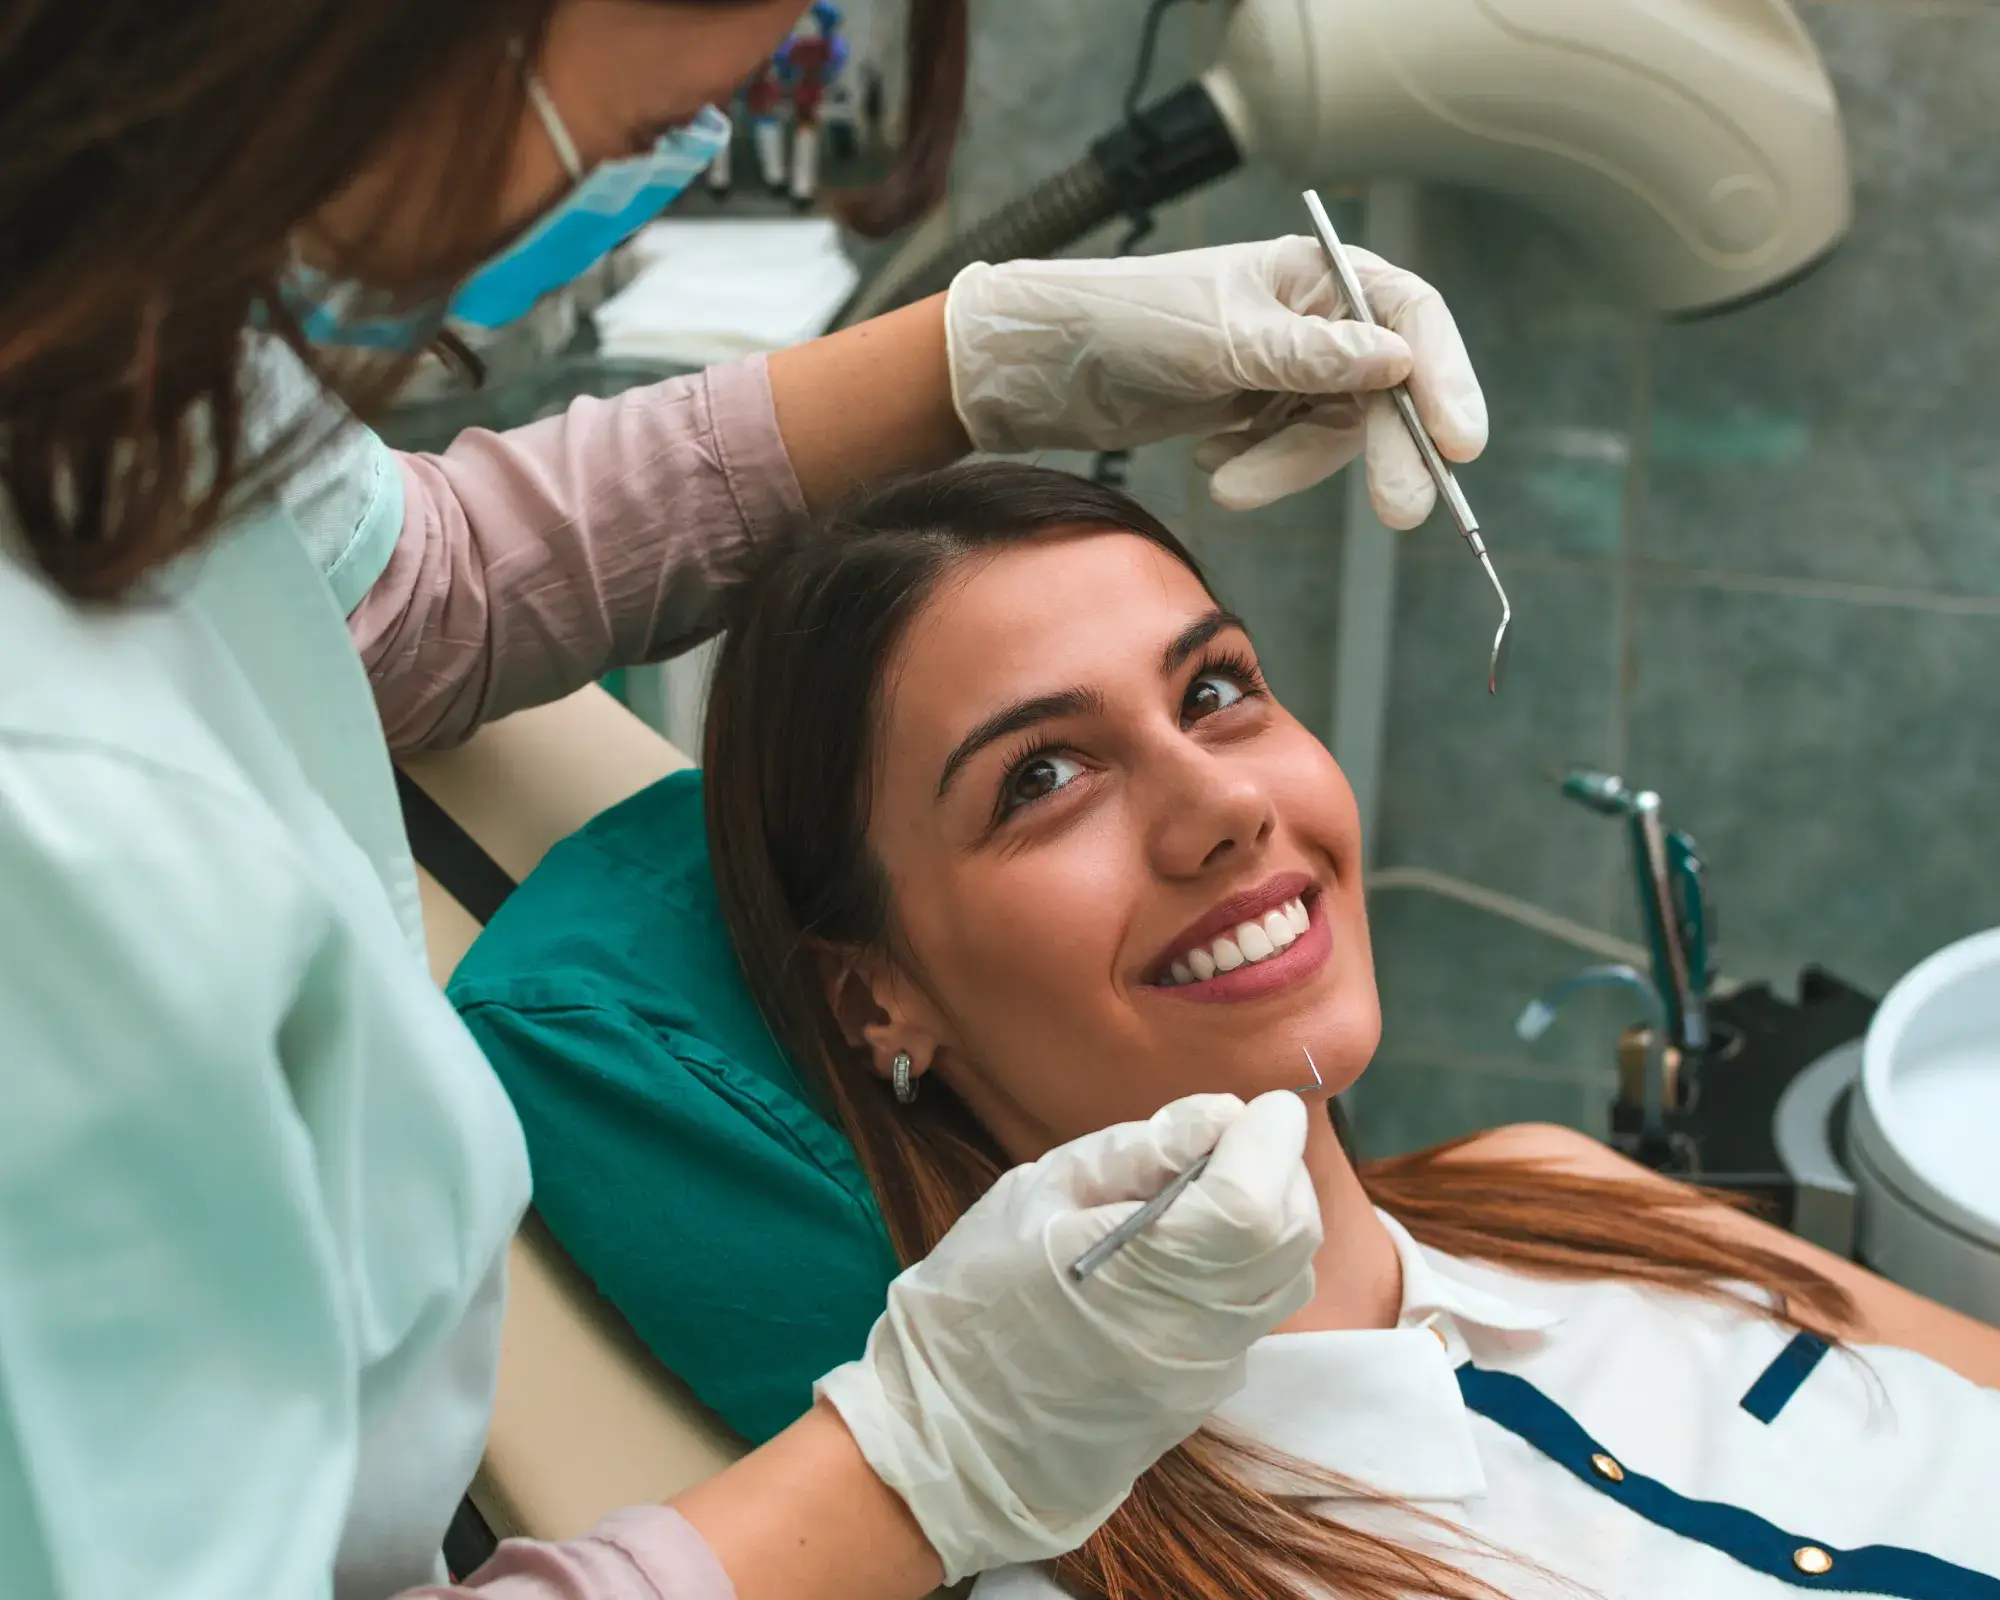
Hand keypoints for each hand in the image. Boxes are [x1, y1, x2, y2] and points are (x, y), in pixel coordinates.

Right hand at [815, 1092, 1319, 1582]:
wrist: (949, 1439)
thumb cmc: (971, 1301)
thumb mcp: (1035, 1195)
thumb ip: (1135, 1152)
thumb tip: (1220, 1116)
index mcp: (1141, 1275)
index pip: (1254, 1200)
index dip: (1267, 1140)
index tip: (1254, 1107)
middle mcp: (1195, 1334)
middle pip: (1290, 1235)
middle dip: (1275, 1169)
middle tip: (1224, 1141)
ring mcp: (1206, 1375)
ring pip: (1287, 1276)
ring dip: (1268, 1217)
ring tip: (1203, 1191)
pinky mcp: (1203, 1396)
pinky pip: (1254, 1312)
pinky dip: (1245, 1264)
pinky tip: (1185, 1251)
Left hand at [944, 236, 1487, 528]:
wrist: (1048, 365)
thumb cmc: (1130, 323)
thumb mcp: (1223, 340)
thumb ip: (1310, 356)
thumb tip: (1398, 360)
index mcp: (1316, 272)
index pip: (1411, 317)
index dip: (1445, 378)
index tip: (1461, 443)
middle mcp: (1316, 316)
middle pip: (1388, 388)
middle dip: (1389, 450)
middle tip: (1402, 512)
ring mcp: (1289, 368)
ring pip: (1334, 435)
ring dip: (1287, 468)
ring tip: (1223, 483)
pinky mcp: (1258, 412)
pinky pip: (1289, 454)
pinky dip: (1258, 468)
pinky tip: (1208, 458)